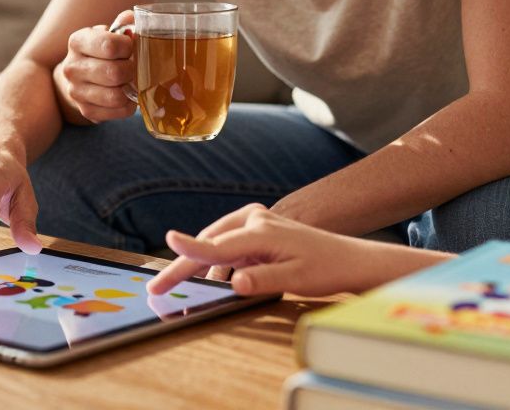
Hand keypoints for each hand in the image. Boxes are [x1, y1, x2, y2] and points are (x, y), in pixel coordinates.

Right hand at [53, 9, 137, 122]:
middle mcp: (72, 67)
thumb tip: (131, 19)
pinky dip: (129, 105)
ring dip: (131, 89)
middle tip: (134, 66)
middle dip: (132, 70)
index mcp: (77, 42)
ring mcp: (76, 91)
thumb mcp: (108, 32)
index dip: (128, 47)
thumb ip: (123, 24)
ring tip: (131, 80)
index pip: (109, 45)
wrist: (79, 76)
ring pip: (116, 96)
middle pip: (114, 73)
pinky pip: (118, 111)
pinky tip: (127, 95)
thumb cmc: (101, 51)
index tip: (130, 47)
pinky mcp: (86, 110)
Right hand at [145, 204, 385, 297]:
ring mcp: (257, 223)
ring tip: (175, 284)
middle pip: (209, 243)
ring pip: (216, 242)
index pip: (217, 246)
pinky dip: (216, 259)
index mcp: (262, 232)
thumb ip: (262, 280)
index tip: (168, 240)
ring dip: (198, 262)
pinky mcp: (259, 230)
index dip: (190, 249)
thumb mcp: (296, 279)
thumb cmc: (327, 268)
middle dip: (183, 265)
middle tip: (158, 287)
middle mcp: (255, 221)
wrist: (350, 259)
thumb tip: (235, 283)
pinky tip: (212, 277)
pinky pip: (228, 244)